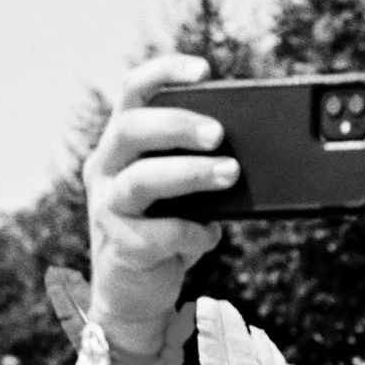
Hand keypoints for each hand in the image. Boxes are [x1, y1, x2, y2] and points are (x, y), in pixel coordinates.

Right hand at [81, 52, 237, 357]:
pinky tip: (210, 237)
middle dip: (178, 125)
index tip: (203, 70)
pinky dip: (191, 233)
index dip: (164, 73)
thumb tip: (258, 155)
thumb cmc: (166, 231)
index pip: (133, 93)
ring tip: (230, 174)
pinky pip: (157, 234)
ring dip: (189, 174)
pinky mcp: (119, 247)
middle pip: (132, 129)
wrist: (136, 294)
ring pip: (141, 180)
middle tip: (219, 133)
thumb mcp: (184, 193)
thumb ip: (202, 167)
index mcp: (122, 144)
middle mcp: (106, 168)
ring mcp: (106, 207)